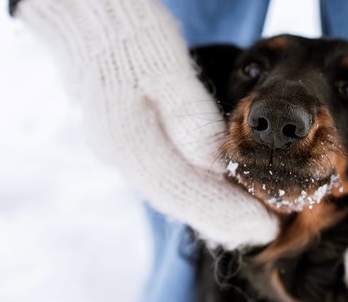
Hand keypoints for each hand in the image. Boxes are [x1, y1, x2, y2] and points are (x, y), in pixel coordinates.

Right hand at [13, 0, 277, 247]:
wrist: (81, 11)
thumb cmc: (126, 28)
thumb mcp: (161, 61)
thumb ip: (188, 114)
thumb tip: (214, 165)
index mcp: (127, 139)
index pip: (183, 191)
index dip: (225, 213)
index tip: (264, 226)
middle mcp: (120, 154)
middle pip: (178, 201)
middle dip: (223, 221)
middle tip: (267, 232)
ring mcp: (121, 148)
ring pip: (171, 192)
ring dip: (211, 210)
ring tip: (250, 221)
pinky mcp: (128, 138)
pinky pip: (166, 175)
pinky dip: (196, 190)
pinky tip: (219, 192)